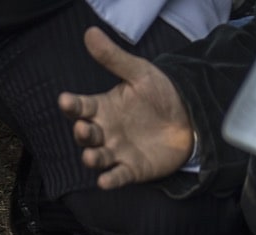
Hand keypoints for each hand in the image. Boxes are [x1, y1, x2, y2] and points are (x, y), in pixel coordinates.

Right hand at [58, 28, 194, 189]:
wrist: (190, 117)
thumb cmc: (160, 95)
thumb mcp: (140, 73)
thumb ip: (114, 58)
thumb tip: (90, 32)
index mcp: (103, 108)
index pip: (82, 107)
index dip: (72, 105)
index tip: (65, 100)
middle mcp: (105, 132)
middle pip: (86, 135)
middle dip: (83, 133)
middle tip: (84, 128)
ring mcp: (118, 151)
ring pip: (98, 158)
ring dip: (92, 158)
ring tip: (91, 156)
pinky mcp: (132, 169)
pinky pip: (118, 176)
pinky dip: (111, 180)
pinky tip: (104, 181)